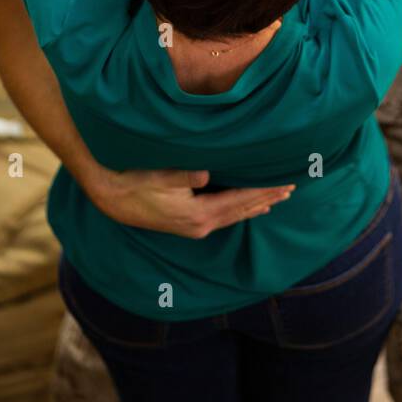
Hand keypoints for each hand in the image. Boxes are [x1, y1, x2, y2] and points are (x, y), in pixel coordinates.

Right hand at [85, 164, 294, 237]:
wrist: (109, 195)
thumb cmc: (136, 179)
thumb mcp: (162, 173)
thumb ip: (188, 173)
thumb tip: (209, 173)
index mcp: (200, 215)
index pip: (242, 199)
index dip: (265, 189)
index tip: (286, 181)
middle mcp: (201, 226)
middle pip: (243, 210)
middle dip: (267, 197)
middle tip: (292, 186)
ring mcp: (194, 227)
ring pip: (235, 215)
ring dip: (257, 204)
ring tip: (279, 196)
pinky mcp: (187, 223)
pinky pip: (224, 215)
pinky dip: (241, 209)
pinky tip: (251, 207)